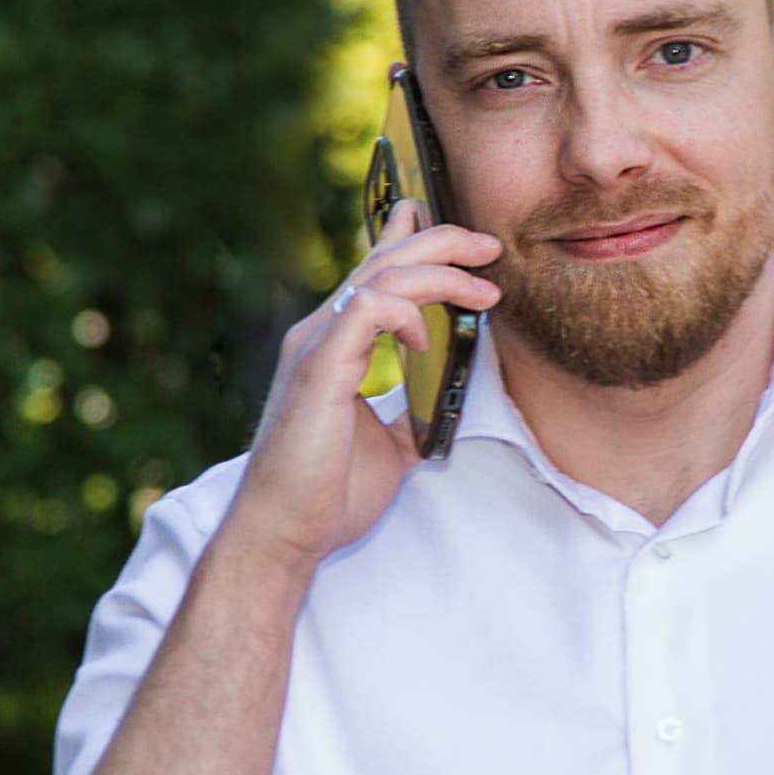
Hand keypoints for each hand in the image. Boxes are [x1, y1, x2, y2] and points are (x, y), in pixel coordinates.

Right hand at [223, 200, 499, 571]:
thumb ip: (410, 411)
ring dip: (439, 274)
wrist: (285, 534)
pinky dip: (407, 314)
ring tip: (482, 292)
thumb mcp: (389, 445)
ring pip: (379, 276)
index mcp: (334, 345)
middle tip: (488, 248)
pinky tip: (428, 340)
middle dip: (441, 242)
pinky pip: (366, 311)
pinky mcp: (319, 369)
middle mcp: (321, 334)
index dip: (413, 240)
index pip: (372, 273)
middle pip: (382, 260)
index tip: (464, 242)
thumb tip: (445, 399)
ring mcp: (316, 347)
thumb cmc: (327, 494)